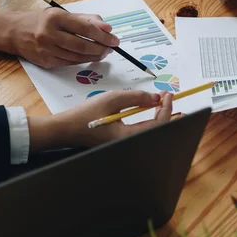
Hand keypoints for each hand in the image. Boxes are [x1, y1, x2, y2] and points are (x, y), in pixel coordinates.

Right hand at [7, 8, 118, 67]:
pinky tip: (89, 56)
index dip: (103, 35)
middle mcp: (49, 33)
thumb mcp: (62, 13)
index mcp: (55, 17)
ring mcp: (46, 49)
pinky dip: (82, 60)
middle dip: (101, 48)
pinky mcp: (46, 61)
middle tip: (111, 48)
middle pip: (82, 44)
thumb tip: (107, 28)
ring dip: (94, 56)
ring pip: (77, 56)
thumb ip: (86, 19)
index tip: (114, 39)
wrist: (15, 32)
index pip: (85, 28)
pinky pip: (70, 63)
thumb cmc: (42, 21)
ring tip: (103, 53)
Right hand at [29, 91, 174, 151]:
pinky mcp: (120, 139)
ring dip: (157, 114)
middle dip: (164, 111)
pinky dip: (147, 118)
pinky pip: (140, 129)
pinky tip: (147, 107)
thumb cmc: (86, 114)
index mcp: (129, 136)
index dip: (166, 108)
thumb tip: (155, 98)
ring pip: (149, 129)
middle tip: (165, 95)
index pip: (157, 124)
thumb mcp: (112, 99)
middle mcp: (129, 142)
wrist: (68, 128)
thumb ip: (135, 97)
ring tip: (158, 99)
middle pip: (156, 129)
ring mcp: (124, 142)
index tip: (168, 94)